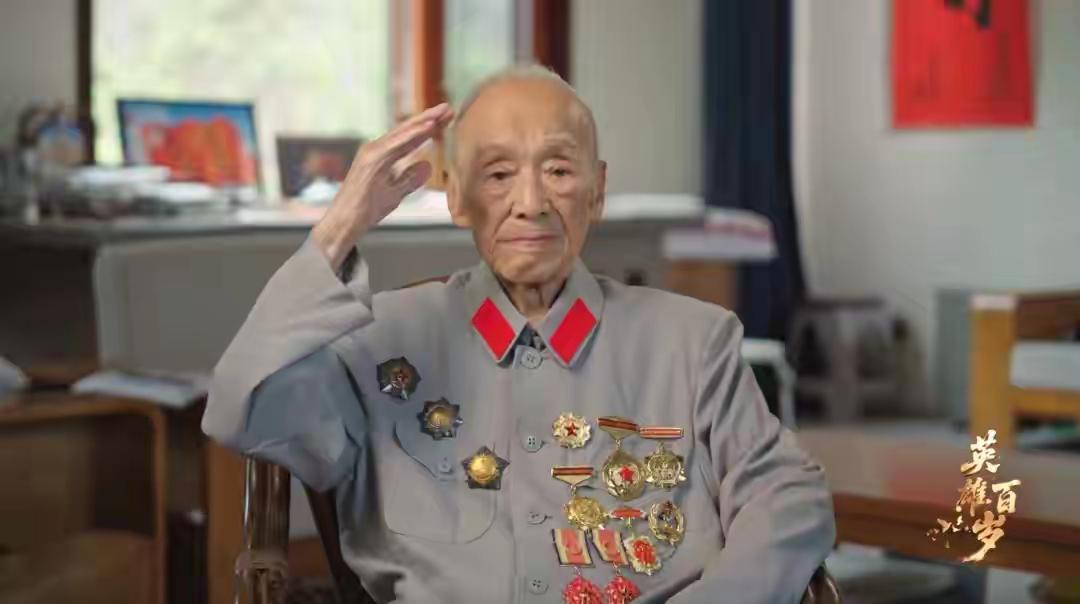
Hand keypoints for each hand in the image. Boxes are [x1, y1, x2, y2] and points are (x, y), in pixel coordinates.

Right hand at [311, 103, 453, 268]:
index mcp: (383, 155)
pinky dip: (412, 135)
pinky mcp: (371, 160)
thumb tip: (427, 166)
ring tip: (441, 113)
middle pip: (407, 130)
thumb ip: (410, 179)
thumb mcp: (395, 193)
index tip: (447, 120)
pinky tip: (427, 127)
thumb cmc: (365, 209)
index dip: (429, 129)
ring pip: (402, 133)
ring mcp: (372, 153)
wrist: (345, 222)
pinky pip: (396, 144)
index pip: (410, 138)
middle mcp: (376, 149)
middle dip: (429, 119)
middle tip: (449, 109)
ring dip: (423, 122)